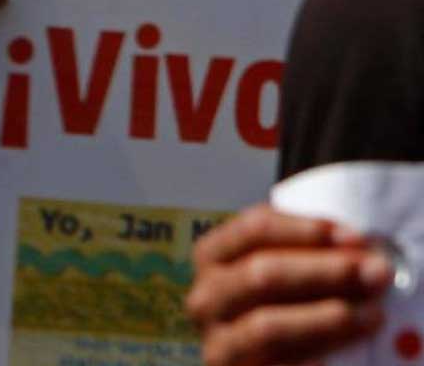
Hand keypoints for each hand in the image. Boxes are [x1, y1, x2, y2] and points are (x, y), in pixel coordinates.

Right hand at [187, 203, 389, 365]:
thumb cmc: (280, 309)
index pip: (254, 229)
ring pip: (266, 326)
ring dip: (327, 318)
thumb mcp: (283, 272)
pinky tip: (342, 350)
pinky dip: (313, 356)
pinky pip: (280, 365)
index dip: (308, 230)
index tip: (355, 239)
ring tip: (371, 314)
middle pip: (261, 274)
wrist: (267, 357)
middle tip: (373, 274)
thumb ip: (308, 256)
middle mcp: (207, 296)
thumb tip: (366, 255)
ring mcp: (218, 339)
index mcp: (213, 257)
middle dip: (325, 272)